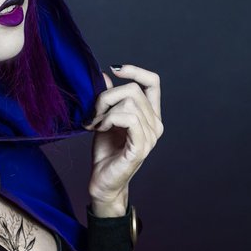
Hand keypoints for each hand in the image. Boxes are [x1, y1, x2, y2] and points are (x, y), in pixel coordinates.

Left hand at [82, 64, 163, 211]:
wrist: (102, 181)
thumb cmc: (105, 152)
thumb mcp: (104, 118)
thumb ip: (108, 98)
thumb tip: (104, 74)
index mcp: (150, 115)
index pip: (153, 82)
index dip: (136, 71)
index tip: (115, 70)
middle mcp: (155, 124)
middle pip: (133, 90)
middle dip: (107, 97)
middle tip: (94, 113)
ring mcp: (151, 136)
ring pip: (129, 103)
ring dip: (105, 110)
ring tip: (96, 123)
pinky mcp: (141, 147)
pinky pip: (129, 118)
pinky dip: (110, 119)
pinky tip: (100, 128)